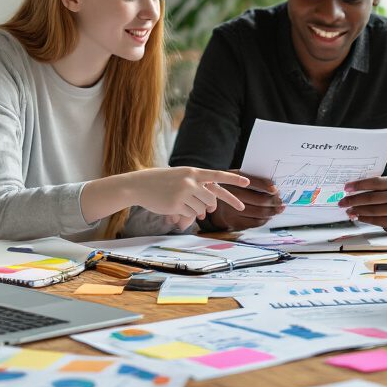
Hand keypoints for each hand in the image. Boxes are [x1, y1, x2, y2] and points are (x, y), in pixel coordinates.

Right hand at [119, 167, 247, 224]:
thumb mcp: (181, 176)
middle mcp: (190, 181)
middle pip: (212, 198)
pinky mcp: (176, 205)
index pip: (218, 175)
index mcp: (193, 171)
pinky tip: (175, 210)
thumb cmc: (161, 181)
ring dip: (196, 211)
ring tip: (183, 205)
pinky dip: (186, 215)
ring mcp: (183, 193)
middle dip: (210, 206)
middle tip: (210, 211)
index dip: (233, 179)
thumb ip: (197, 186)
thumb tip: (211, 207)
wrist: (139, 185)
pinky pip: (190, 215)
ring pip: (202, 208)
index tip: (247, 182)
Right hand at [204, 173, 281, 230]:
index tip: (276, 190)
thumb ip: (252, 180)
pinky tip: (269, 216)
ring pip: (259, 213)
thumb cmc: (231, 188)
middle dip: (273, 201)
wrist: (213, 204)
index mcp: (231, 180)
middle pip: (259, 200)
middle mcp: (229, 195)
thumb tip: (274, 189)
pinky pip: (255, 222)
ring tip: (278, 209)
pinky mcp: (234, 222)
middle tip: (281, 201)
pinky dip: (265, 219)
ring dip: (272, 211)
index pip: (252, 183)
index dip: (265, 186)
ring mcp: (231, 211)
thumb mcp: (236, 178)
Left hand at [338, 176, 386, 234]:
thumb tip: (353, 190)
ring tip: (348, 210)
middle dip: (354, 200)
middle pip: (372, 197)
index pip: (375, 182)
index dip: (359, 185)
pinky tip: (358, 216)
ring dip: (357, 210)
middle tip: (342, 201)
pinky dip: (364, 218)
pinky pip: (376, 220)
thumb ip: (379, 187)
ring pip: (373, 210)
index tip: (346, 187)